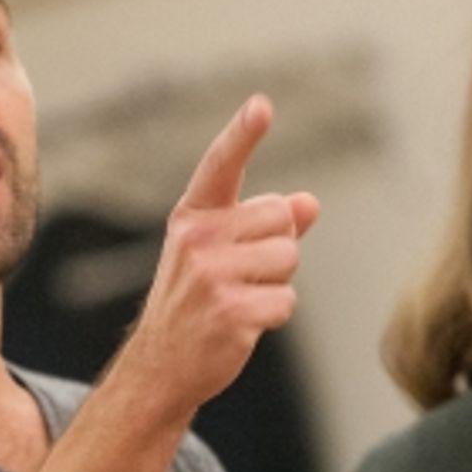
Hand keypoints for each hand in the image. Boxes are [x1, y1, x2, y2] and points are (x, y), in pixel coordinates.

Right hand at [120, 95, 319, 422]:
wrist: (161, 365)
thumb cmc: (196, 303)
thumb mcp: (220, 254)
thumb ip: (265, 225)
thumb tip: (310, 202)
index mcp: (193, 218)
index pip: (221, 166)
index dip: (243, 135)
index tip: (261, 106)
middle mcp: (198, 240)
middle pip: (281, 218)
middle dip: (278, 247)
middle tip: (243, 276)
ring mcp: (211, 276)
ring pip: (288, 257)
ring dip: (278, 282)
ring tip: (241, 299)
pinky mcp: (231, 311)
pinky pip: (286, 300)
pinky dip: (274, 314)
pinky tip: (242, 325)